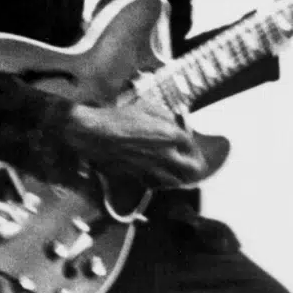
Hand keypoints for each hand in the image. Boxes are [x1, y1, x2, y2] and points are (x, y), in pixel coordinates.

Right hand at [63, 101, 208, 188]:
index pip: (192, 144)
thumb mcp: (146, 107)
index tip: (191, 146)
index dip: (194, 145)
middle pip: (192, 169)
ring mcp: (152, 169)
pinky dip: (162, 184)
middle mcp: (165, 155)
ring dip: (181, 177)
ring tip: (180, 174)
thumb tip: (174, 124)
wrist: (95, 135)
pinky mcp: (139, 177)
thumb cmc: (119, 118)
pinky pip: (157, 185)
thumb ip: (165, 116)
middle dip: (197, 167)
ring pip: (176, 182)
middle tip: (196, 165)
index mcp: (169, 135)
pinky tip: (160, 178)